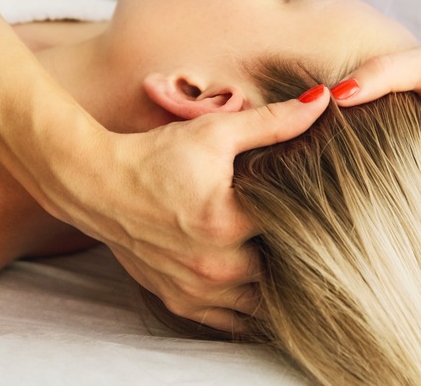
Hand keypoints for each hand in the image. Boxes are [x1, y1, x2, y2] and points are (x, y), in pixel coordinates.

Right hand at [44, 88, 329, 332]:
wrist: (97, 185)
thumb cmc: (156, 156)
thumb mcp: (216, 133)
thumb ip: (274, 122)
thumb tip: (323, 101)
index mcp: (227, 223)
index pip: (295, 229)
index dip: (311, 217)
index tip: (317, 206)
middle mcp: (214, 265)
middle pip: (280, 270)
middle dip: (294, 253)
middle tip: (305, 234)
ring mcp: (196, 289)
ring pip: (260, 303)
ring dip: (273, 283)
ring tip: (281, 258)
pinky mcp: (180, 300)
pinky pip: (230, 320)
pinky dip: (246, 307)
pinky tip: (257, 284)